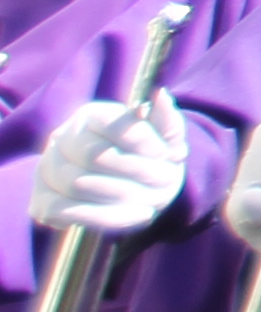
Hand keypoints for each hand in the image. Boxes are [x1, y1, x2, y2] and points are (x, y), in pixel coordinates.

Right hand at [42, 95, 188, 237]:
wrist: (128, 189)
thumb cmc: (147, 158)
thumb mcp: (164, 137)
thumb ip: (166, 120)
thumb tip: (161, 95)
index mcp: (91, 115)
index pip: (109, 122)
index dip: (141, 139)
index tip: (167, 153)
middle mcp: (62, 138)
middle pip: (95, 155)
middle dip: (137, 170)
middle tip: (167, 180)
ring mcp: (47, 170)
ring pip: (79, 184)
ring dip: (124, 196)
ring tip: (155, 201)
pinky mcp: (41, 202)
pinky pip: (66, 211)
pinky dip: (106, 217)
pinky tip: (138, 215)